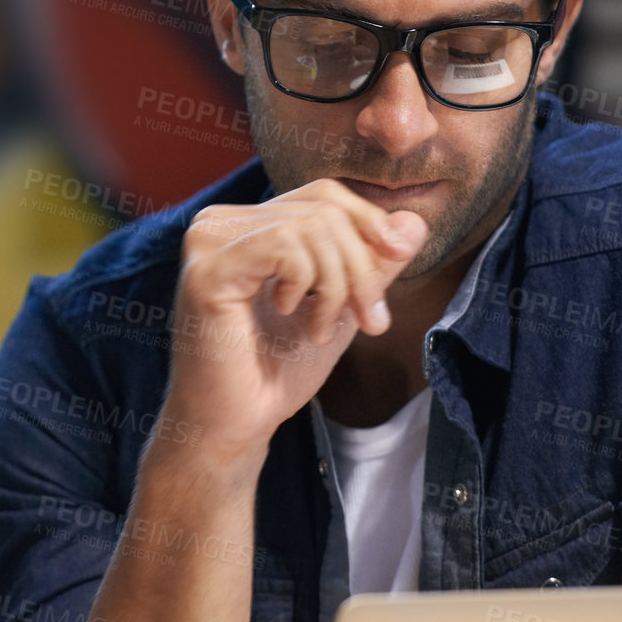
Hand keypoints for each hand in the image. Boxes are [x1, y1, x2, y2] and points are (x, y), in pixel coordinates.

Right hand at [157, 178, 426, 474]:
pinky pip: (284, 245)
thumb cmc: (276, 371)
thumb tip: (414, 222)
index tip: (398, 263)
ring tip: (323, 330)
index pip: (322, 196)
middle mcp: (219, 223)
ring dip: (338, 284)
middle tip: (370, 319)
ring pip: (310, 226)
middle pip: (322, 209)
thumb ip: (371, 264)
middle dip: (361, 266)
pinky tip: (291, 316)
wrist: (237, 425)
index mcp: (245, 225)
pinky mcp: (207, 269)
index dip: (368, 224)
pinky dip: (307, 284)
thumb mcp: (339, 308)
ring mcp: (207, 242)